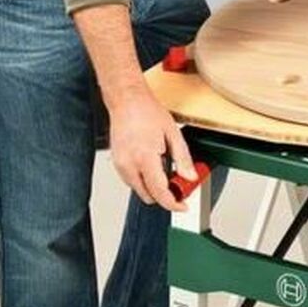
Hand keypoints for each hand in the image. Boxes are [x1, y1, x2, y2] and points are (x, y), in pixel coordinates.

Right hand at [107, 83, 195, 211]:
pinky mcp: (116, 163)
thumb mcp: (173, 134)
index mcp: (145, 158)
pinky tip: (152, 164)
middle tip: (178, 183)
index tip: (183, 205)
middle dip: (164, 194)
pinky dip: (143, 179)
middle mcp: (129, 165)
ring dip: (153, 186)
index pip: (160, 192)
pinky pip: (132, 181)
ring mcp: (120, 165)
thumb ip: (183, 159)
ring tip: (164, 166)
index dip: (173, 203)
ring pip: (139, 190)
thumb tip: (190, 177)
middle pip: (148, 196)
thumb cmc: (148, 112)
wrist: (127, 101)